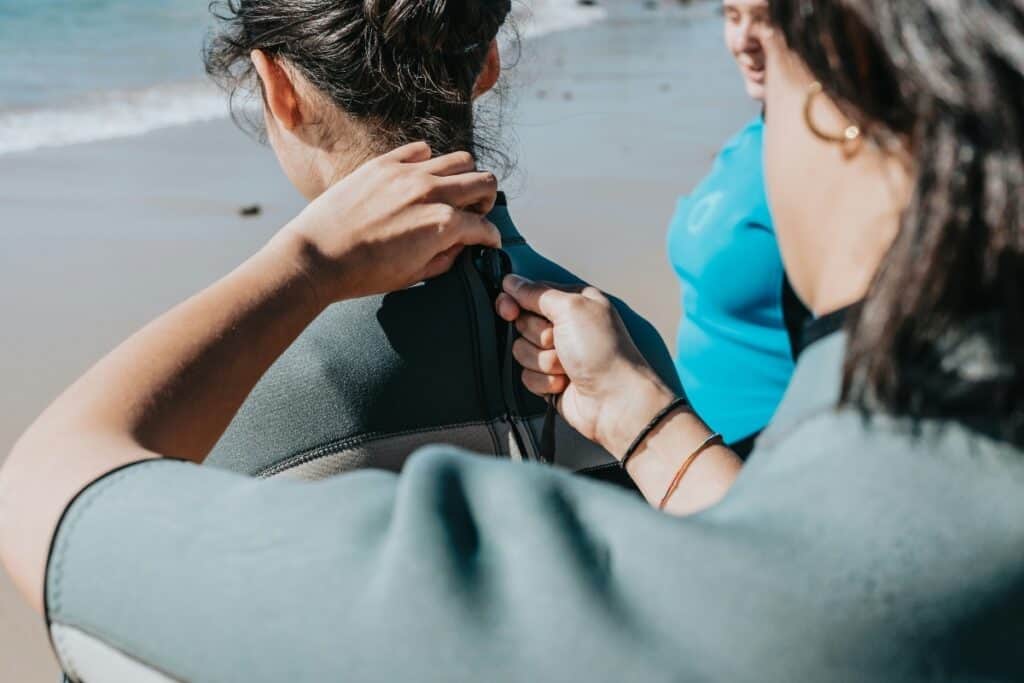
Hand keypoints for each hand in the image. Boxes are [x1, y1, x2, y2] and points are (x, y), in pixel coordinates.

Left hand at [276, 142, 500, 303]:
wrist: (318, 257)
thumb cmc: (365, 274)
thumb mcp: (416, 275)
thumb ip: (448, 257)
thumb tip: (463, 244)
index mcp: (442, 225)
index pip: (484, 226)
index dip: (490, 237)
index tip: (487, 241)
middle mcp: (431, 193)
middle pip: (484, 181)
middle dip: (486, 200)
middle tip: (473, 213)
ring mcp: (407, 174)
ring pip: (460, 160)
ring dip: (463, 178)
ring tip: (449, 193)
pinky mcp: (383, 163)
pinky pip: (421, 150)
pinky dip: (428, 163)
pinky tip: (419, 180)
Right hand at [496, 276, 676, 456]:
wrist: (615, 400)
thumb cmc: (605, 352)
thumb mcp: (572, 308)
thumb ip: (538, 293)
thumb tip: (513, 283)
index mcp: (573, 302)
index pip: (530, 294)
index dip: (515, 302)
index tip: (510, 310)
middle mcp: (566, 326)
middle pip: (522, 323)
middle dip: (537, 335)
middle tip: (559, 341)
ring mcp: (558, 354)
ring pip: (521, 351)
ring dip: (542, 360)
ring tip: (567, 365)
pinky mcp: (550, 379)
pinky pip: (526, 375)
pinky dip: (544, 381)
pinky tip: (565, 382)